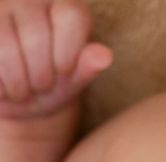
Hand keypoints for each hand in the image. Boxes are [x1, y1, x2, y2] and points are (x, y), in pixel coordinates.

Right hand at [0, 0, 111, 118]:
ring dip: (18, 83)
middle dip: (41, 75)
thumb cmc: (52, 86)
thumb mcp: (73, 81)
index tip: (65, 71)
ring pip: (6, 47)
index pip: (71, 15)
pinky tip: (4, 86)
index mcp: (65, 7)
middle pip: (36, 35)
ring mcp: (1, 7)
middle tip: (42, 86)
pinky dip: (0, 85)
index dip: (68, 50)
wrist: (16, 97)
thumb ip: (88, 67)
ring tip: (23, 89)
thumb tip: (104, 55)